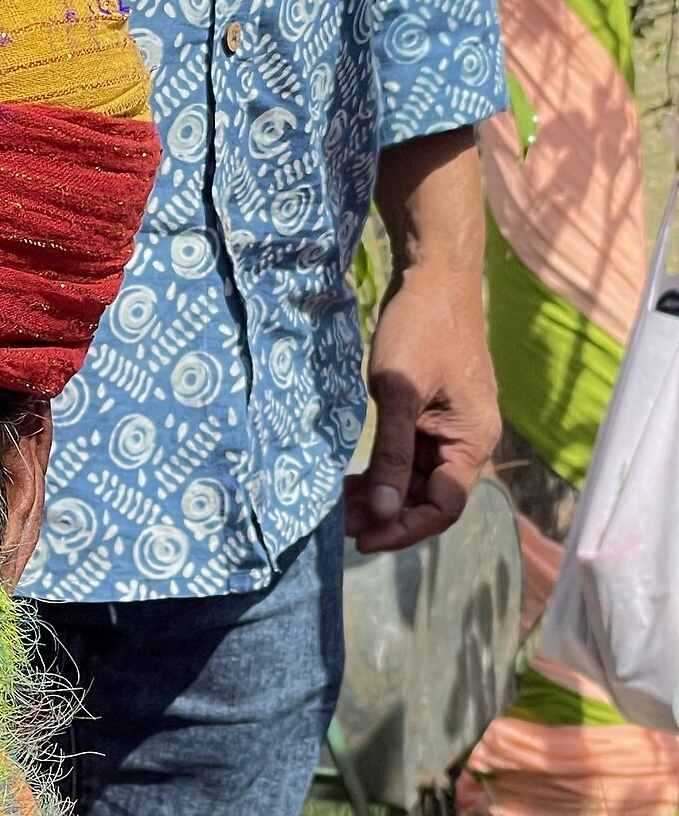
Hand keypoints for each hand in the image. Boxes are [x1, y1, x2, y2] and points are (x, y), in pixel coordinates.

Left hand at [350, 129, 498, 554]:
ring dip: (382, 497)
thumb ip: (393, 454)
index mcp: (474, 438)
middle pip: (429, 498)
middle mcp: (469, 439)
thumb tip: (386, 510)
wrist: (434, 275)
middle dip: (388, 515)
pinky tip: (352, 482)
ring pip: (416, 481)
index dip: (404, 529)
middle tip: (341, 527)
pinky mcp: (431, 416)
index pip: (444, 506)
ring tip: (341, 509)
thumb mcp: (399, 393)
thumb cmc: (421, 328)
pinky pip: (409, 458)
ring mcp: (450, 428)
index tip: (364, 540)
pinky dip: (383, 472)